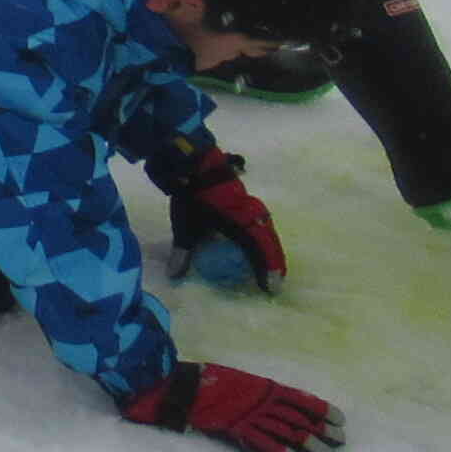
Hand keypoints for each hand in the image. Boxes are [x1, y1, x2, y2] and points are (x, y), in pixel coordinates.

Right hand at [118, 361, 344, 451]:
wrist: (183, 387)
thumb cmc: (210, 380)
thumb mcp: (242, 380)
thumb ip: (261, 391)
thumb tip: (280, 401)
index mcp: (266, 386)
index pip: (303, 399)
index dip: (323, 410)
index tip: (341, 421)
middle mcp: (263, 401)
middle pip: (300, 417)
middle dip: (322, 430)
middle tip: (340, 441)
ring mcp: (251, 416)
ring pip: (287, 431)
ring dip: (309, 444)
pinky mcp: (238, 429)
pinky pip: (266, 444)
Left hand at [156, 147, 285, 290]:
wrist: (195, 163)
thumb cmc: (192, 196)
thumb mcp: (185, 225)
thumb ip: (182, 251)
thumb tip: (174, 275)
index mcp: (242, 224)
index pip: (261, 251)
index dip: (268, 270)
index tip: (272, 289)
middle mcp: (253, 216)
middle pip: (269, 243)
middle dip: (274, 263)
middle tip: (276, 283)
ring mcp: (253, 207)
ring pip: (268, 232)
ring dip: (271, 250)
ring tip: (272, 268)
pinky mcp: (248, 202)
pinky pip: (262, 223)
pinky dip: (264, 237)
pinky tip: (259, 244)